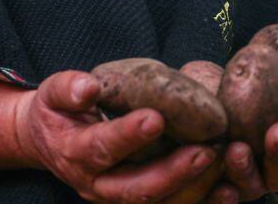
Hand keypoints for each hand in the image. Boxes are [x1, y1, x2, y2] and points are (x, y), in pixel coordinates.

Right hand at [15, 70, 218, 202]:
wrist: (49, 143)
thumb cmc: (57, 112)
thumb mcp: (51, 93)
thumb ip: (68, 88)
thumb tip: (87, 86)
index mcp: (75, 153)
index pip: (102, 148)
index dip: (128, 135)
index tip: (156, 118)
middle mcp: (97, 184)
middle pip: (136, 189)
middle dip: (172, 173)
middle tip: (205, 151)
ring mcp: (117, 198)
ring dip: (192, 191)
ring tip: (222, 168)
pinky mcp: (136, 202)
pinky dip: (200, 203)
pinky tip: (228, 192)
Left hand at [207, 63, 277, 203]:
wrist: (210, 114)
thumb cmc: (250, 98)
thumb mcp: (276, 84)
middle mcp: (274, 170)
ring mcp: (247, 183)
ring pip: (251, 185)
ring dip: (246, 169)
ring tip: (237, 149)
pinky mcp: (217, 190)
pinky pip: (219, 199)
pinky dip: (220, 194)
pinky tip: (217, 181)